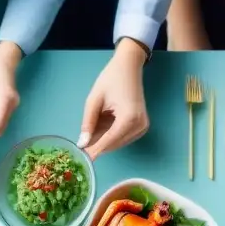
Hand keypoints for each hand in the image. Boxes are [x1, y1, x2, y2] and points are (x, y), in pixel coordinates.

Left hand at [78, 38, 149, 159]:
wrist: (129, 67)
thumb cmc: (111, 79)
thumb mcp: (94, 100)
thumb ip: (88, 123)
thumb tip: (82, 144)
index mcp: (129, 118)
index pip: (109, 140)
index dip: (95, 150)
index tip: (82, 158)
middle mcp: (139, 125)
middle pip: (114, 144)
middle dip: (98, 146)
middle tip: (82, 146)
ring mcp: (142, 127)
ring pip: (118, 142)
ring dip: (103, 141)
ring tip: (91, 133)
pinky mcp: (142, 126)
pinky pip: (123, 137)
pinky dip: (110, 136)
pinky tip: (101, 128)